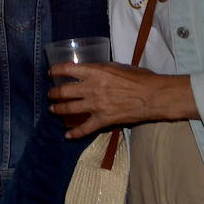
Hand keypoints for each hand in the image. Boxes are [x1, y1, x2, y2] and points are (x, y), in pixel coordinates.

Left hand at [47, 62, 197, 139]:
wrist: (152, 96)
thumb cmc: (140, 79)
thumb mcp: (119, 67)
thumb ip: (104, 69)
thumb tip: (96, 71)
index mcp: (96, 71)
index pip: (68, 69)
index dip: (56, 71)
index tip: (51, 73)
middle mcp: (91, 88)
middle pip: (65, 91)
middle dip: (54, 93)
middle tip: (51, 94)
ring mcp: (96, 105)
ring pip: (69, 109)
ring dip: (58, 109)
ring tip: (53, 109)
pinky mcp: (103, 120)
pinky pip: (84, 128)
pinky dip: (74, 133)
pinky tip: (67, 135)